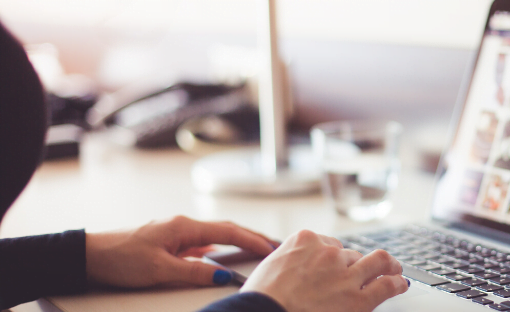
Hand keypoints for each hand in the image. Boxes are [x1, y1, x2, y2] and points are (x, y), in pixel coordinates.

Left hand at [86, 216, 275, 286]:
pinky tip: (222, 256)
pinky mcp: (168, 241)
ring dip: (237, 240)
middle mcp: (183, 225)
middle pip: (226, 228)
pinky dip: (219, 247)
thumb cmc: (121, 258)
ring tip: (256, 249)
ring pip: (215, 235)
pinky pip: (201, 242)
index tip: (272, 249)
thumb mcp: (161, 270)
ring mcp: (176, 232)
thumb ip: (195, 272)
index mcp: (184, 227)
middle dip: (252, 236)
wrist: (89, 255)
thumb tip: (224, 276)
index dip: (252, 240)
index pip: (228, 232)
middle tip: (274, 245)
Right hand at [241, 230, 408, 311]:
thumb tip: (294, 271)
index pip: (329, 243)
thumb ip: (289, 263)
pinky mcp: (358, 298)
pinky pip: (386, 285)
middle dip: (356, 264)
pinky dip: (397, 283)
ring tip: (395, 269)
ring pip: (376, 262)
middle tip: (363, 271)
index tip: (339, 262)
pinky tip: (400, 283)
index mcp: (305, 241)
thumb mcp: (269, 268)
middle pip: (351, 254)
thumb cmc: (261, 299)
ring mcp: (345, 274)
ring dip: (387, 265)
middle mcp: (329, 253)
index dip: (335, 256)